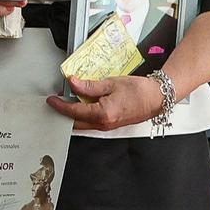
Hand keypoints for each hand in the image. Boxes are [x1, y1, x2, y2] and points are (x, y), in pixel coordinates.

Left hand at [51, 75, 165, 130]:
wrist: (158, 97)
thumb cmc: (139, 91)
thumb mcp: (110, 83)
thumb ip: (89, 86)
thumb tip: (73, 83)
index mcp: (102, 114)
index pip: (74, 111)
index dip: (60, 105)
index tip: (51, 99)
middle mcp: (104, 124)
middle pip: (76, 122)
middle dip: (63, 113)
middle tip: (56, 102)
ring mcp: (109, 126)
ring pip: (84, 124)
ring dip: (74, 115)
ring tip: (67, 101)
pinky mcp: (113, 124)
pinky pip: (93, 122)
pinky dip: (84, 115)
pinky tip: (82, 104)